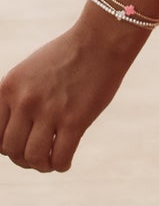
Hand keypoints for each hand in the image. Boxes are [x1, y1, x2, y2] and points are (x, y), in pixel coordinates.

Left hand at [0, 12, 143, 173]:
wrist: (101, 39)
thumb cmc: (68, 54)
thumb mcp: (29, 71)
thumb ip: (17, 98)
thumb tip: (16, 133)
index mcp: (9, 87)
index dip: (8, 147)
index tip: (22, 146)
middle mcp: (25, 101)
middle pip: (12, 150)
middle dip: (23, 159)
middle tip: (37, 157)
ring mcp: (49, 111)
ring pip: (33, 158)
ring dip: (41, 165)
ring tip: (51, 161)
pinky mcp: (75, 120)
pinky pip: (60, 157)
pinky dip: (61, 165)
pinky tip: (65, 162)